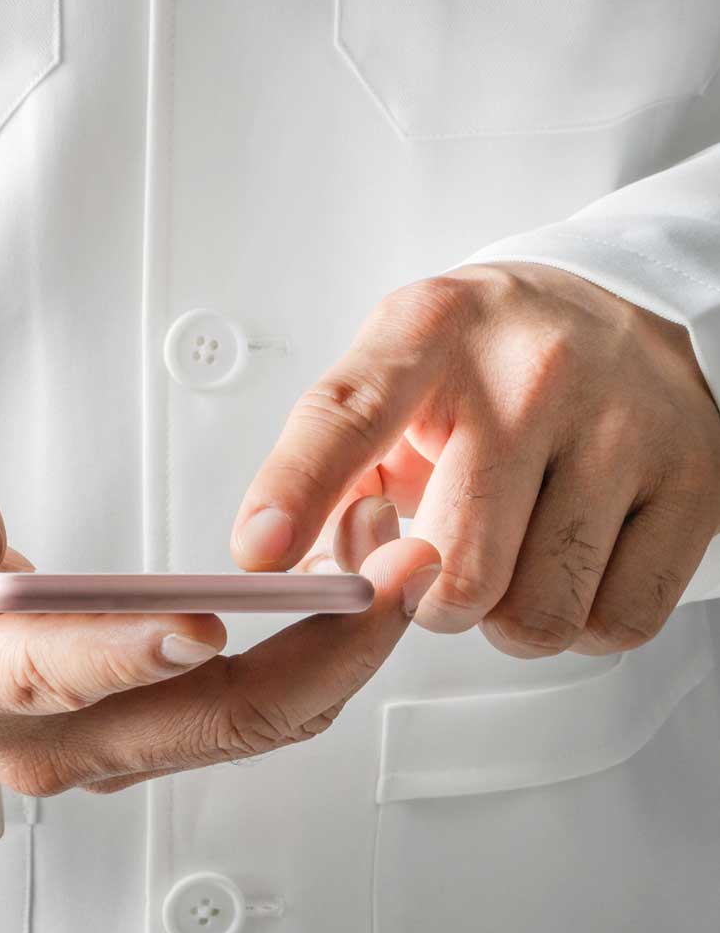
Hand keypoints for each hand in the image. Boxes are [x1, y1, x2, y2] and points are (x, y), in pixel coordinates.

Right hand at [0, 438, 438, 796]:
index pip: (58, 674)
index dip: (136, 649)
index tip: (207, 615)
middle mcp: (30, 737)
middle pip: (200, 719)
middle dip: (318, 647)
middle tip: (390, 562)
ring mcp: (85, 749)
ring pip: (242, 723)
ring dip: (333, 648)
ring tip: (387, 551)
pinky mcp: (124, 736)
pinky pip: (237, 711)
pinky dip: (307, 655)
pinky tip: (341, 588)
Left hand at [232, 264, 719, 656]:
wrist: (624, 307)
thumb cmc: (488, 359)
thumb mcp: (397, 373)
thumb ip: (334, 464)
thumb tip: (291, 567)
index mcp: (429, 331)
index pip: (346, 416)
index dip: (295, 490)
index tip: (257, 553)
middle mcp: (531, 373)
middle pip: (455, 565)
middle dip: (428, 598)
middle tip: (438, 563)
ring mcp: (623, 428)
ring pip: (538, 610)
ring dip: (506, 619)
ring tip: (507, 561)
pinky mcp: (696, 483)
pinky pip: (619, 621)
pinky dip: (582, 625)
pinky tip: (570, 568)